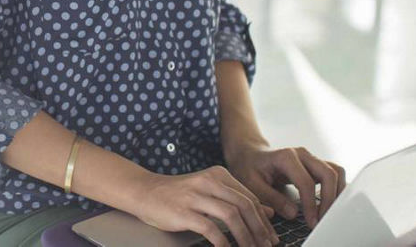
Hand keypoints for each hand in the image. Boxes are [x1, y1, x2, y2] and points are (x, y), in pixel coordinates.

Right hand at [128, 166, 279, 246]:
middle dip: (259, 229)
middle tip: (266, 245)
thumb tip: (268, 212)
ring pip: (231, 216)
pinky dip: (223, 242)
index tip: (271, 236)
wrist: (144, 191)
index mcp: (217, 175)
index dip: (264, 220)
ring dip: (245, 237)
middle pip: (244, 206)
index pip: (249, 198)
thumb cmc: (178, 194)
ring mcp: (195, 196)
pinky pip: (210, 228)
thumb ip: (236, 199)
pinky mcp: (183, 211)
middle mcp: (208, 182)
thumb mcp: (210, 192)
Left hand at [224, 143, 346, 228]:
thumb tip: (293, 213)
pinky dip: (336, 188)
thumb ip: (271, 198)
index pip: (306, 182)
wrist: (249, 154)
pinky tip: (329, 204)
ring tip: (328, 213)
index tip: (311, 222)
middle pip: (328, 174)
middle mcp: (302, 154)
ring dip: (337, 193)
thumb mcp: (252, 183)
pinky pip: (333, 174)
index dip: (311, 205)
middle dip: (330, 199)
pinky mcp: (314, 164)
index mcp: (286, 156)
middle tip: (322, 220)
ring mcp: (310, 158)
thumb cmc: (249, 167)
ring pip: (336, 172)